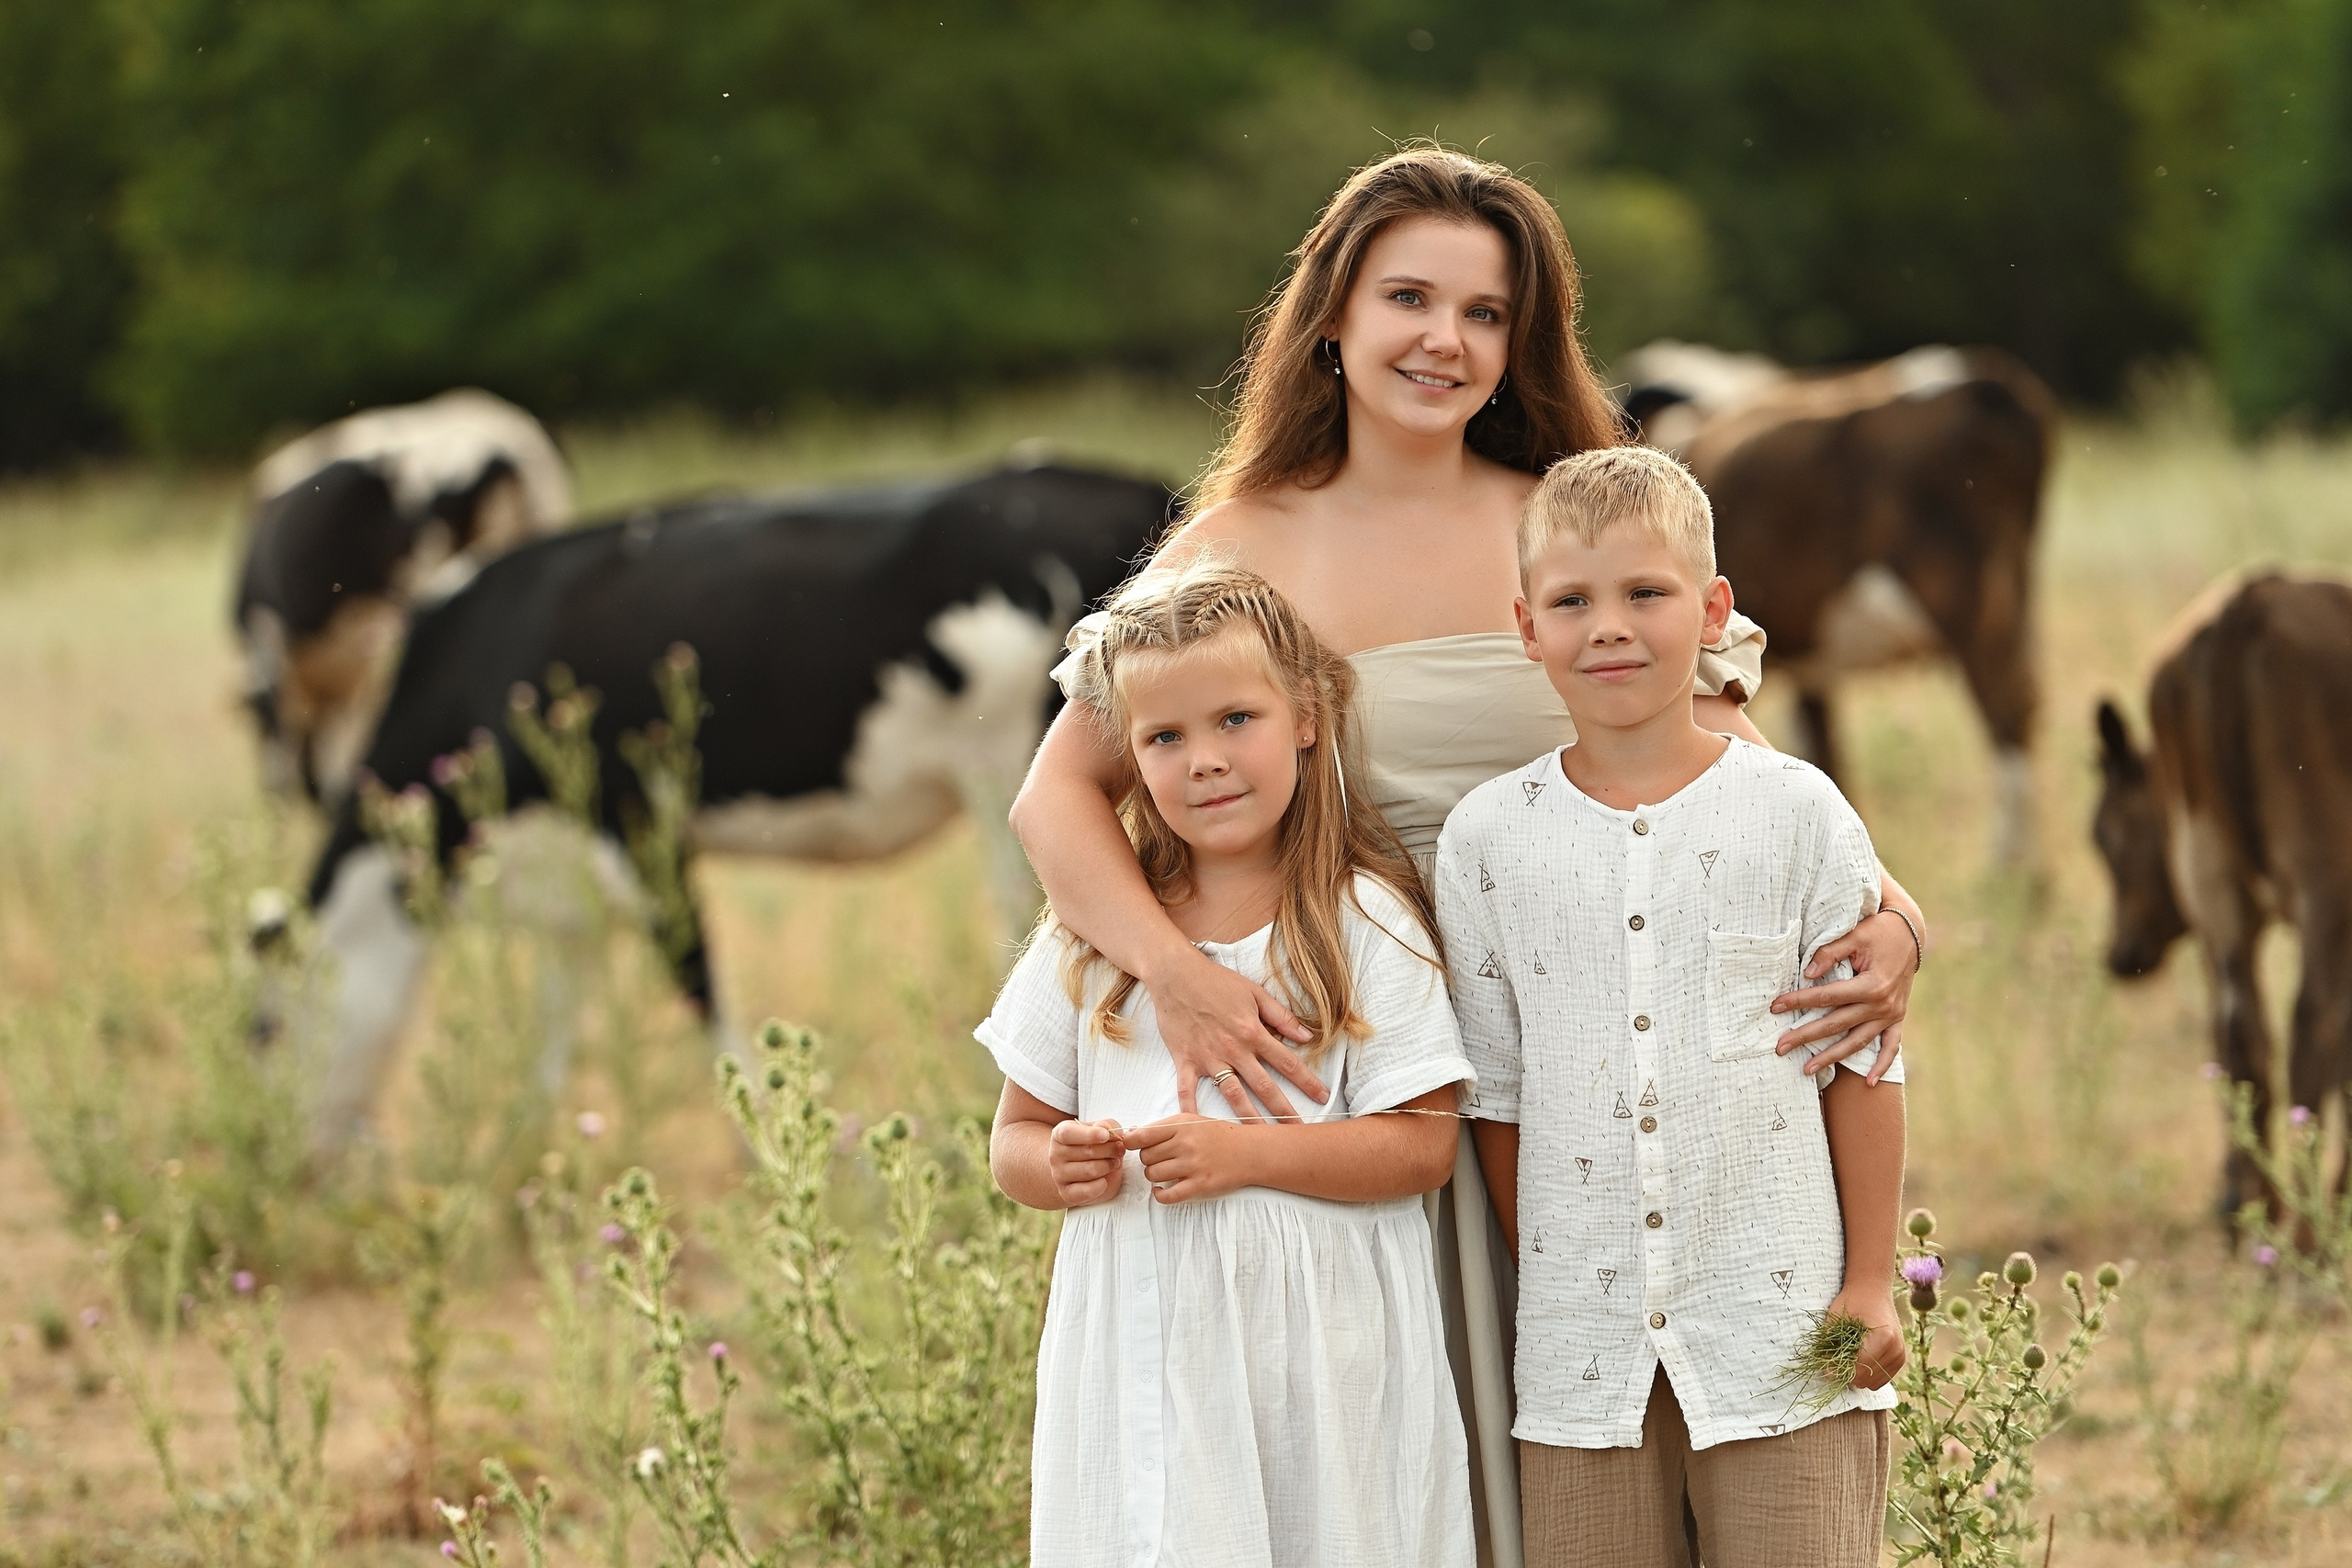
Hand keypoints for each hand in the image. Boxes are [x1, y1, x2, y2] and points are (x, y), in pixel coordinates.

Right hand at [1046, 1118, 1125, 1207]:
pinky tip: (1104, 1180)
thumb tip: (1105, 1128)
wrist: (1083, 1168)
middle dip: (1110, 1150)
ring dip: (1108, 1166)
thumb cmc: (1094, 1144)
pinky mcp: (1066, 1193)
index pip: (1068, 1133)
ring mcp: (1059, 1175)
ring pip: (1089, 1171)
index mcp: (1060, 1134)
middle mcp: (1055, 1154)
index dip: (1089, 1134)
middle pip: (1087, 1151)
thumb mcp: (1100, 1129)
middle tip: (1120, 1150)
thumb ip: (1106, 1125)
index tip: (1105, 1135)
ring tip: (1113, 1163)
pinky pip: (1086, 1191)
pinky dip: (1100, 1186)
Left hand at [1124, 1114, 1255, 1203]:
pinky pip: (1167, 1196)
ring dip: (1155, 1176)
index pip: (1141, 1136)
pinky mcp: (1199, 1186)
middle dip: (1148, 1159)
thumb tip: (1131, 1134)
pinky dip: (1159, 1195)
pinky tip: (1162, 1190)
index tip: (1131, 1146)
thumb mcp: (1192, 1121)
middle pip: (1145, 1157)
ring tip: (1166, 1172)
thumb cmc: (1219, 1135)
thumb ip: (1164, 1127)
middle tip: (1161, 1158)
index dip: (1129, 1142)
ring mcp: (1192, 1166)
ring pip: (1153, 1175)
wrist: (1250, 1151)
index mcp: (1181, 1125)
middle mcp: (1185, 1144)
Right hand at [1150, 945, 1325, 1119]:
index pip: (1287, 1062)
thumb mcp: (1254, 992)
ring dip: (1248, 1119)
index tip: (1323, 1097)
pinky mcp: (1185, 1060)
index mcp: (1253, 1032)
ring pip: (1232, 1095)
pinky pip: (1188, 1090)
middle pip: (1264, 1086)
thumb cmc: (1216, 980)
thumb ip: (1281, 1016)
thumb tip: (1306, 1036)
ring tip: (1261, 1140)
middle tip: (1298, 1132)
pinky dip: (1191, 1110)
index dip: (1307, 1081)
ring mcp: (1208, 1058)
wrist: (1174, 974)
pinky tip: (1199, 1129)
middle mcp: (1233, 1050)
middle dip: (1284, 1111)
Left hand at [1773, 910, 1914, 1081]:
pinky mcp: (1897, 1018)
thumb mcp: (1854, 936)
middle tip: (1780, 1047)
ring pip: (1858, 1042)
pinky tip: (1869, 1083)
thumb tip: (1807, 974)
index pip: (1827, 997)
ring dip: (1833, 1057)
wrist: (1910, 933)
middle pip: (1837, 1024)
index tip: (1775, 1006)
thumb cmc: (1878, 932)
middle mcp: (1883, 1005)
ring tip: (1807, 1069)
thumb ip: (1829, 953)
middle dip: (1806, 1037)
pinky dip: (1881, 1064)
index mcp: (1872, 985)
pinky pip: (1891, 1046)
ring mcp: (1892, 1014)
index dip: (1799, 1001)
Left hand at [1830, 1281, 1906, 1389]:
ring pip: (1873, 1383)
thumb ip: (1830, 1346)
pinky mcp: (1901, 1358)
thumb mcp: (1836, 1319)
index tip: (1826, 1368)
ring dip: (1858, 1375)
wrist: (1872, 1289)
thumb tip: (1828, 1375)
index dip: (1838, 1371)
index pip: (1858, 1369)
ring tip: (1850, 1356)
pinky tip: (1860, 1359)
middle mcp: (1896, 1348)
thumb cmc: (1852, 1301)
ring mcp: (1901, 1354)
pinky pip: (1882, 1379)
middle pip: (1866, 1379)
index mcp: (1883, 1338)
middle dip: (1848, 1373)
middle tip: (1837, 1358)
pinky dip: (1869, 1374)